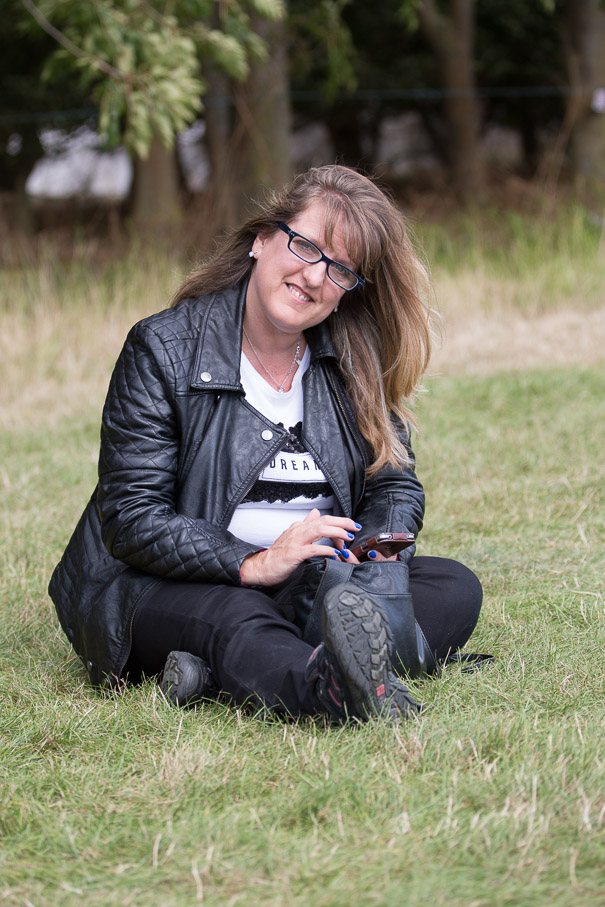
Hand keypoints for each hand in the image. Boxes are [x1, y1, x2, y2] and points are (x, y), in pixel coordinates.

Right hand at [239, 509, 361, 585]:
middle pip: (324, 521)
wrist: (260, 567)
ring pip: (320, 530)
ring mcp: (296, 542)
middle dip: (343, 523)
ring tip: (348, 538)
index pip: (323, 519)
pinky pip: (313, 549)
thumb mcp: (293, 536)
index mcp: (300, 527)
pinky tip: (335, 554)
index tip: (351, 527)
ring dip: (337, 533)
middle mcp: (298, 531)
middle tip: (355, 528)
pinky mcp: (294, 554)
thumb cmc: (277, 555)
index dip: (339, 522)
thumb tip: (315, 512)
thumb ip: (305, 525)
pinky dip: (326, 550)